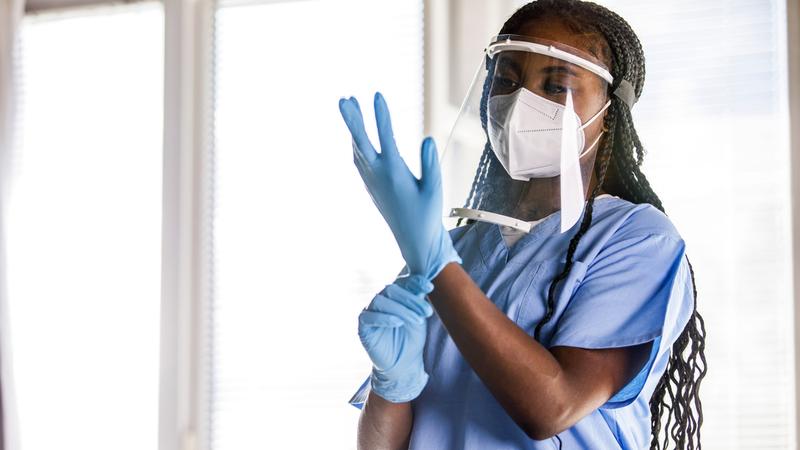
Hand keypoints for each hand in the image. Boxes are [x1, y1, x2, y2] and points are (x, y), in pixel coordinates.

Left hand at [338, 92, 460, 279]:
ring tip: (350, 105)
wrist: (414, 243)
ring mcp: (371, 182)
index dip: (381, 115)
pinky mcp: (371, 187)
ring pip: (357, 149)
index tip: (376, 95)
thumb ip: (430, 164)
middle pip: (360, 141)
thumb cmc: (428, 216)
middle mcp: (377, 176)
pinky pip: (359, 160)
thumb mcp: (435, 189)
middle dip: (352, 119)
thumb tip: (427, 139)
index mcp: (394, 174)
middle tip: (344, 99)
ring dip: (353, 128)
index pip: (385, 137)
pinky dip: (357, 143)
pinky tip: (358, 136)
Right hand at [358, 276, 434, 402]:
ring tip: (418, 321)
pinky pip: (368, 317)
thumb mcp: (418, 316)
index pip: (401, 282)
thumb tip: (425, 281)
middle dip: (411, 299)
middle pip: (392, 289)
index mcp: (394, 295)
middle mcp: (380, 299)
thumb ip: (418, 299)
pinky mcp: (362, 326)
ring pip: (380, 300)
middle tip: (427, 312)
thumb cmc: (412, 338)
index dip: (414, 282)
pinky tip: (398, 323)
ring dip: (401, 309)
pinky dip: (384, 318)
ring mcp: (369, 311)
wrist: (404, 363)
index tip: (429, 287)